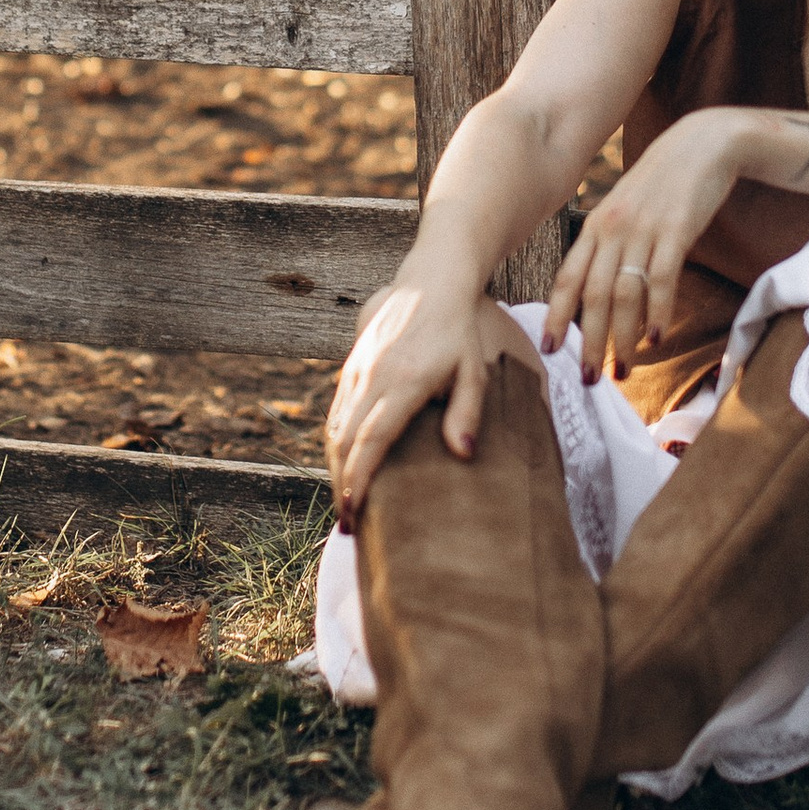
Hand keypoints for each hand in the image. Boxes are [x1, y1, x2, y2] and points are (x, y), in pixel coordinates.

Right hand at [324, 270, 506, 524]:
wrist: (429, 284)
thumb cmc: (458, 332)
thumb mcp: (473, 370)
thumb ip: (467, 412)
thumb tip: (463, 455)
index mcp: (402, 382)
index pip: (370, 440)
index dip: (359, 480)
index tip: (354, 512)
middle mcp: (372, 377)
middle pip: (344, 442)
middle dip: (342, 485)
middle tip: (348, 525)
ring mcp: (357, 371)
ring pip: (335, 428)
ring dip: (336, 468)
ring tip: (345, 503)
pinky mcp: (351, 366)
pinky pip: (337, 412)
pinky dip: (337, 444)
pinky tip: (345, 465)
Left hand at [542, 109, 755, 377]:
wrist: (704, 144)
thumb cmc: (665, 182)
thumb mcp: (627, 208)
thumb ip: (611, 243)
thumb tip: (601, 289)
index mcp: (596, 225)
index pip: (568, 277)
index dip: (557, 315)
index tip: (550, 349)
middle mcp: (613, 229)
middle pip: (592, 294)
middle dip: (588, 341)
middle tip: (589, 378)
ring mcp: (644, 229)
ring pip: (624, 294)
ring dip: (622, 337)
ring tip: (623, 370)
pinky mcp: (677, 230)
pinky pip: (662, 279)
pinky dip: (657, 312)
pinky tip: (657, 339)